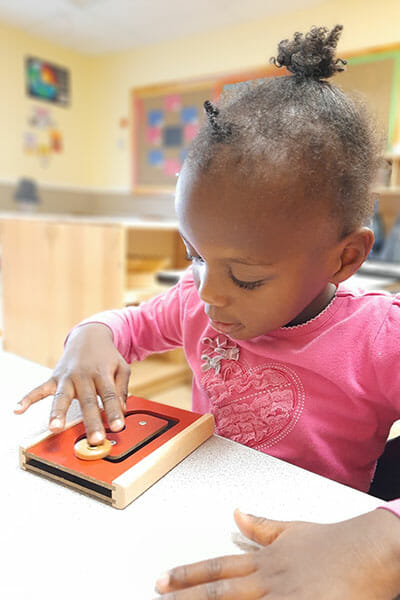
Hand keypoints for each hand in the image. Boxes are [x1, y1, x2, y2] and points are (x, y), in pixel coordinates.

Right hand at [14, 323, 130, 444]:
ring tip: (55, 428)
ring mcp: (67, 377)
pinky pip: (39, 389)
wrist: (88, 336)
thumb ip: (122, 389)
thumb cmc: (106, 356)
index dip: (114, 411)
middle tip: (95, 438)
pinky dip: (28, 399)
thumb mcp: (121, 368)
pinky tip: (18, 410)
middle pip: (87, 401)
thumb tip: (121, 410)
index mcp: (102, 373)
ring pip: (62, 397)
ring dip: (58, 412)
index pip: (109, 395)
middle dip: (91, 421)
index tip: (117, 427)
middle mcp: (83, 376)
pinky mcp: (54, 378)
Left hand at [154, 508, 399, 598]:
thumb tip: (237, 512)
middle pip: (219, 591)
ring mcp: (285, 597)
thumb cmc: (335, 542)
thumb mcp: (293, 530)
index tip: (164, 579)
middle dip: (186, 594)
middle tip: (159, 595)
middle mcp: (269, 580)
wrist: (368, 549)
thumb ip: (262, 526)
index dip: (188, 574)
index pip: (217, 569)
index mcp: (265, 561)